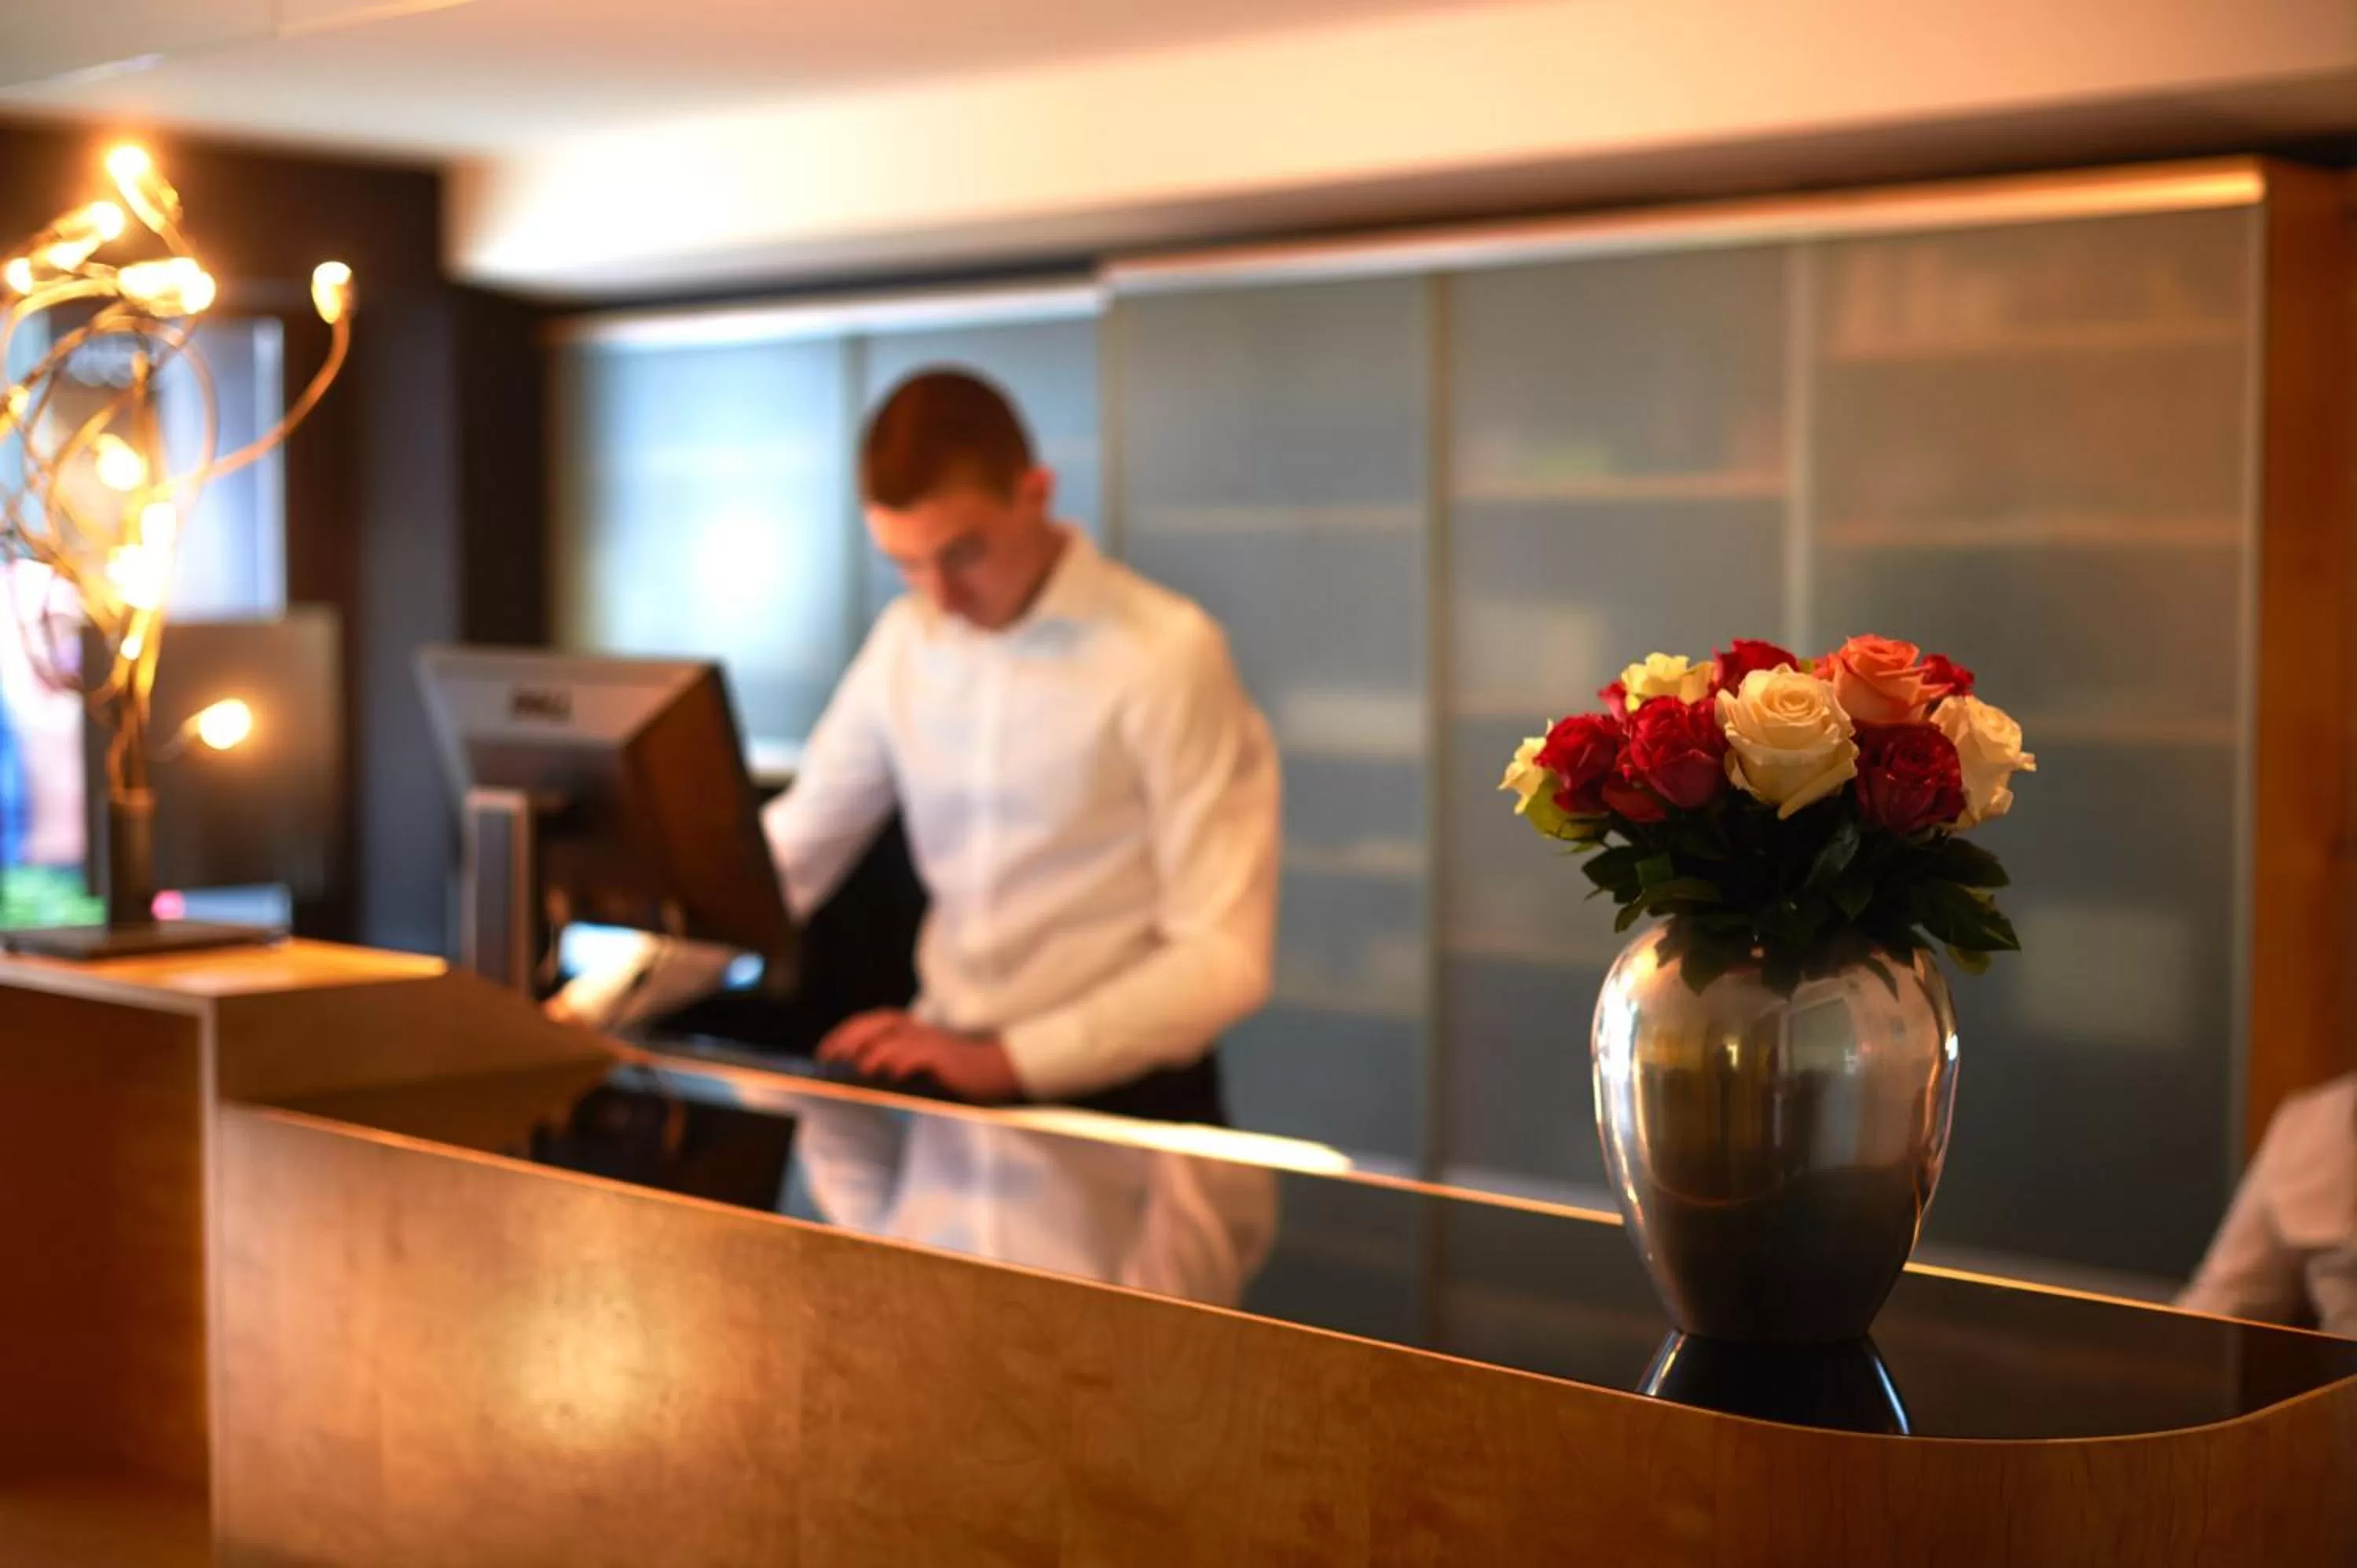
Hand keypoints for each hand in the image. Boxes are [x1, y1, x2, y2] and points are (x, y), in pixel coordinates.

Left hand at [816, 1010, 1022, 1103]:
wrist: (995, 1069)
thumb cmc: (957, 1070)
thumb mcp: (922, 1063)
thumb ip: (896, 1062)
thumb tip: (861, 1071)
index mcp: (911, 1028)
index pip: (872, 1021)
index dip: (846, 1031)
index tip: (825, 1050)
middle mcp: (918, 1029)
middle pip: (877, 1022)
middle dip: (850, 1036)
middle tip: (830, 1055)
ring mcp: (931, 1041)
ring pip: (894, 1038)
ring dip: (873, 1051)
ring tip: (858, 1066)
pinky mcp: (943, 1055)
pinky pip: (918, 1053)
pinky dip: (902, 1060)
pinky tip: (891, 1072)